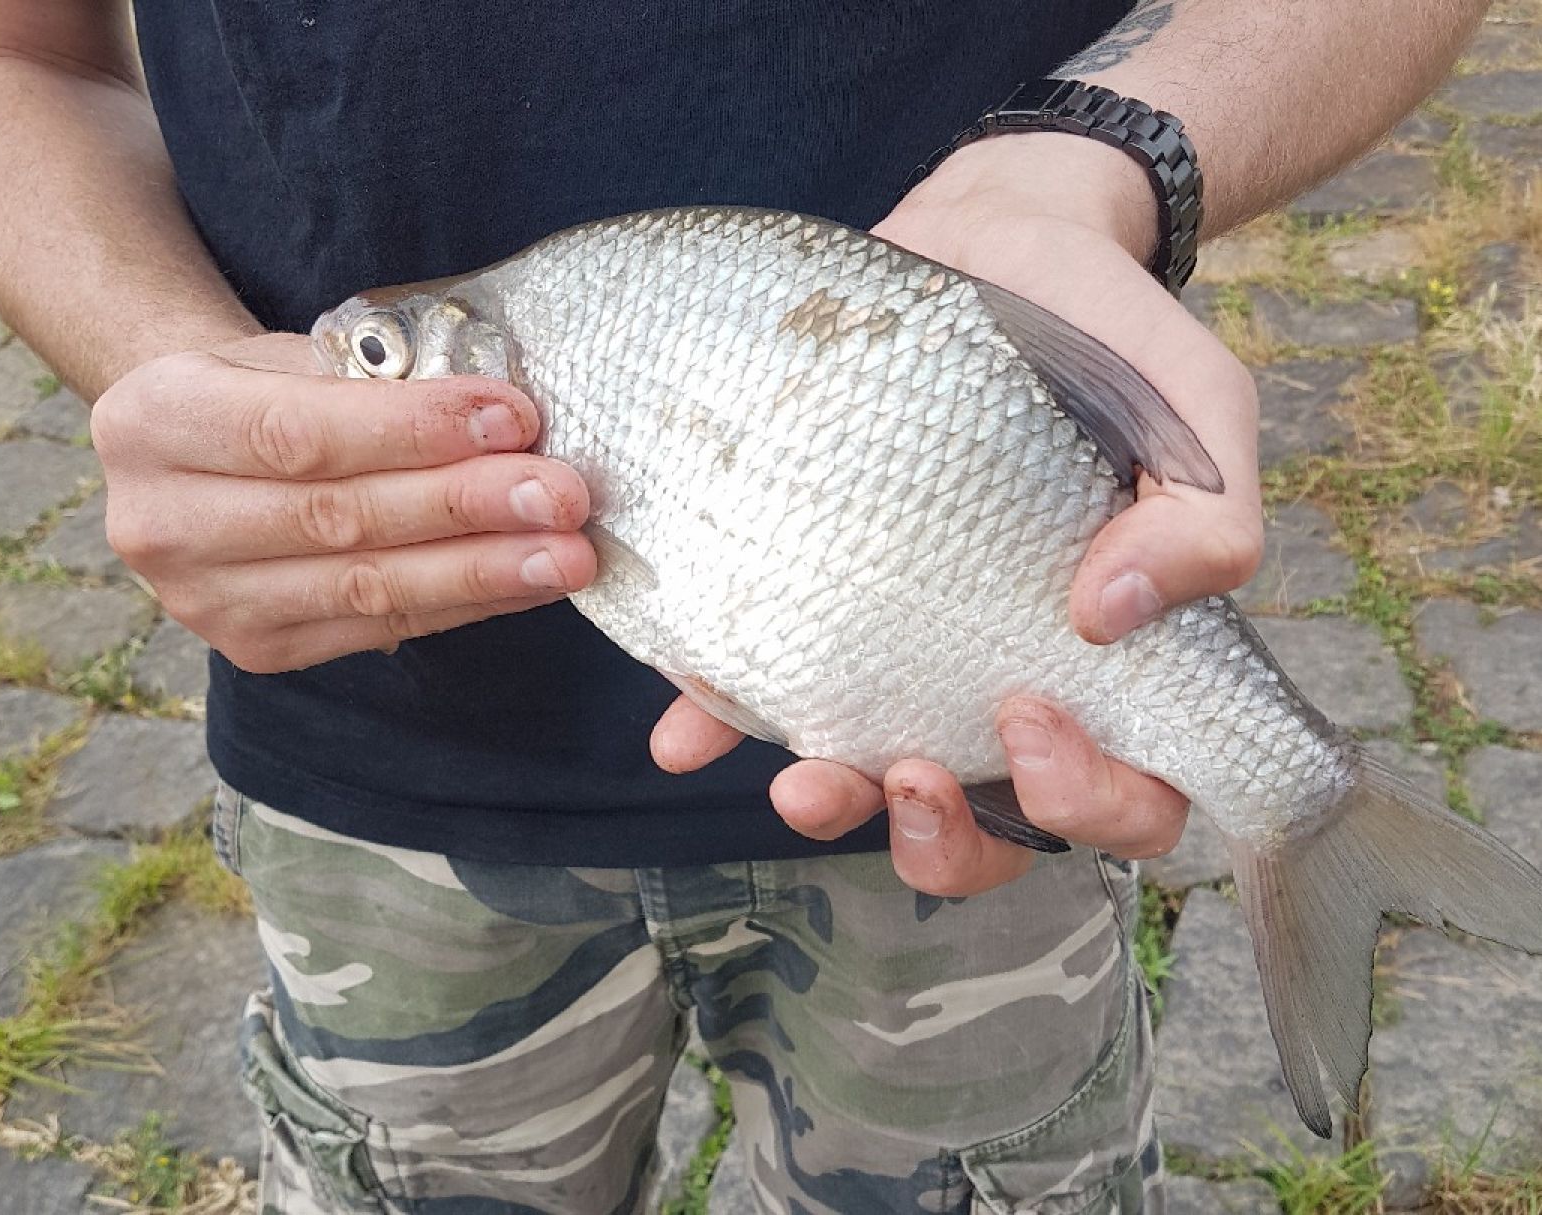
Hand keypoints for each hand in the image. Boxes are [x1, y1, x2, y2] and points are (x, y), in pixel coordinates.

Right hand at [91, 332, 595, 672]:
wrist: (194, 456)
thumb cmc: (264, 390)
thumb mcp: (292, 357)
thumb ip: (376, 386)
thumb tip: (509, 425)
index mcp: (154, 423)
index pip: (300, 434)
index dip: (415, 431)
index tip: (514, 419)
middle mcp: (160, 523)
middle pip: (339, 518)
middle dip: (465, 507)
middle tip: (561, 495)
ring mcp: (204, 601)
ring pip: (366, 587)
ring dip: (481, 571)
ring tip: (566, 554)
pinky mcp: (256, 649)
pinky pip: (380, 626)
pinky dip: (464, 603)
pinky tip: (527, 581)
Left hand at [652, 135, 1262, 894]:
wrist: (1002, 241)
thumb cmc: (1114, 342)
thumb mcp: (1197, 412)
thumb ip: (1205, 520)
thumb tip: (1108, 619)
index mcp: (1108, 664)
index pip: (1124, 799)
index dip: (1087, 802)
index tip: (1031, 716)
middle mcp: (999, 674)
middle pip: (988, 825)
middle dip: (942, 838)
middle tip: (906, 775)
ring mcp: (901, 643)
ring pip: (871, 777)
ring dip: (835, 806)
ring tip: (798, 781)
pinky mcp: (816, 589)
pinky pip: (759, 679)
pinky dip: (717, 720)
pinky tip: (683, 731)